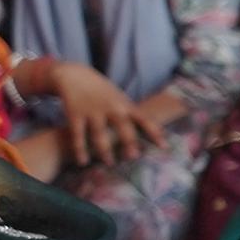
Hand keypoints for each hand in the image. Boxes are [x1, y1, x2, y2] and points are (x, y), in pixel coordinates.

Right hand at [38, 59, 152, 166]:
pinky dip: (80, 149)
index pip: (144, 120)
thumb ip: (134, 116)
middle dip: (129, 141)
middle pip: (123, 126)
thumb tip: (154, 136)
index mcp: (126, 106)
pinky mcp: (75, 114)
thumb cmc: (104, 93)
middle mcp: (112, 109)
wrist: (76, 76)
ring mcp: (93, 111)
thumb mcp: (122, 99)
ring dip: (104, 150)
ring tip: (109, 163)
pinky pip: (78, 134)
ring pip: (99, 134)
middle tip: (134, 157)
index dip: (155, 133)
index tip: (164, 147)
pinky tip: (83, 162)